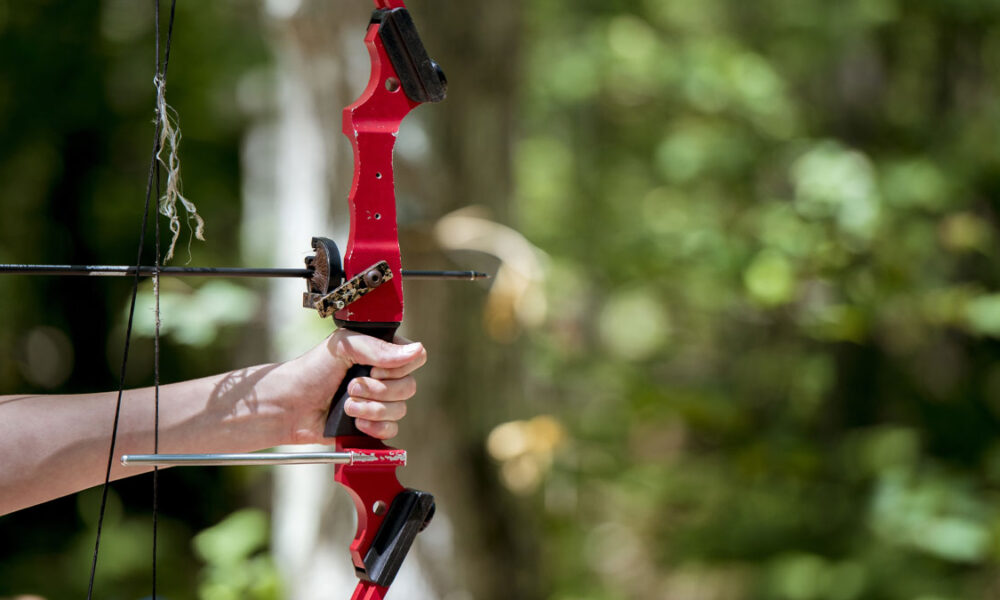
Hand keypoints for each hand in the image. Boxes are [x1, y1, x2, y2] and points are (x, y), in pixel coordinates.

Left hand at [280, 329, 426, 442]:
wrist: (289, 405)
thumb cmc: (311, 370)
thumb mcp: (344, 346)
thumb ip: (379, 348)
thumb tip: (417, 351)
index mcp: (381, 353)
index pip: (416, 358)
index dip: (398, 367)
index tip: (373, 368)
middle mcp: (384, 377)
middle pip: (410, 387)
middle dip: (378, 390)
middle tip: (351, 387)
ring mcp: (379, 401)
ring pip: (400, 409)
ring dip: (371, 408)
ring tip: (346, 405)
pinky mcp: (372, 425)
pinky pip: (391, 429)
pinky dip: (373, 426)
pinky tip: (354, 421)